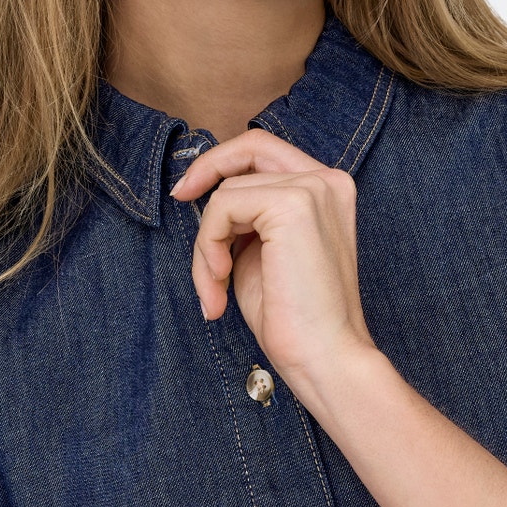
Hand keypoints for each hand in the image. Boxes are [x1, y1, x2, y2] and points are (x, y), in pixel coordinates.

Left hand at [169, 130, 377, 395]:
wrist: (324, 358)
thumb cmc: (294, 319)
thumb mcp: (261, 254)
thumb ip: (245, 219)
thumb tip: (205, 198)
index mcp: (328, 191)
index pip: (267, 150)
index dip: (223, 161)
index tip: (189, 191)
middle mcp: (328, 180)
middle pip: (249, 149)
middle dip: (205, 172)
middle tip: (179, 198)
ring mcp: (313, 188)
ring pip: (228, 191)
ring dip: (206, 244)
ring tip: (215, 290)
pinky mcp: (294, 204)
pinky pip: (223, 206)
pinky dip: (209, 246)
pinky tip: (221, 282)